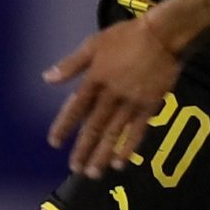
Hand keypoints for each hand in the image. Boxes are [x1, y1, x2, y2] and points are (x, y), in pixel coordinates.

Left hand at [45, 14, 183, 177]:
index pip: (75, 109)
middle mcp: (110, 96)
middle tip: (75, 167)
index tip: (54, 143)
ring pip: (113, 134)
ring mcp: (131, 103)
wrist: (163, 36)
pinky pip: (136, 132)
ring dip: (101, 155)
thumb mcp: (94, 44)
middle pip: (93, 127)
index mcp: (94, 80)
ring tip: (93, 173)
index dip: (63, 126)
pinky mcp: (149, 107)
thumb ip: (71, 65)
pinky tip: (119, 163)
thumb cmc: (127, 37)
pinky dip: (127, 148)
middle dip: (83, 150)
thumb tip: (47, 79)